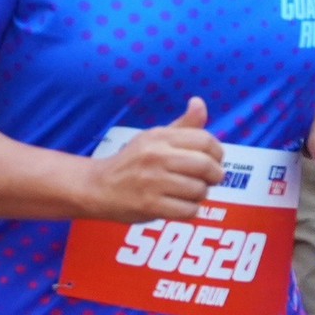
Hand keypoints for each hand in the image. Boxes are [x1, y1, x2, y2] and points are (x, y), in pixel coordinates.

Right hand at [82, 97, 224, 223]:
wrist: (97, 187)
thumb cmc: (131, 163)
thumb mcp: (153, 138)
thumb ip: (182, 125)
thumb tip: (199, 103)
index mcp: (159, 137)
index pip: (205, 140)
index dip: (217, 153)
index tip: (213, 160)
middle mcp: (156, 156)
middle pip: (207, 166)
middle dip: (215, 176)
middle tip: (208, 180)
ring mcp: (153, 182)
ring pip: (200, 191)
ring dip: (200, 195)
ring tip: (187, 193)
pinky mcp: (150, 205)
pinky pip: (188, 211)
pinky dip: (189, 211)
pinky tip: (178, 205)